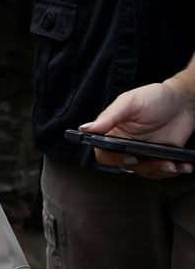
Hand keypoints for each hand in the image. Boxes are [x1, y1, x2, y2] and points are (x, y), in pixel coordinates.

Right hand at [80, 78, 194, 178]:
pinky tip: (183, 165)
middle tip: (159, 161)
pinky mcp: (161, 156)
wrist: (183, 101)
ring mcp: (145, 152)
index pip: (104, 152)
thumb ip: (108, 116)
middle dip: (145, 167)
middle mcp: (127, 144)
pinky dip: (174, 171)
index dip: (114, 159)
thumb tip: (85, 129)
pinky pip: (163, 172)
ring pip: (146, 172)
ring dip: (161, 171)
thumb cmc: (154, 97)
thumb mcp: (129, 102)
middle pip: (127, 166)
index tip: (130, 157)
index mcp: (114, 132)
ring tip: (174, 163)